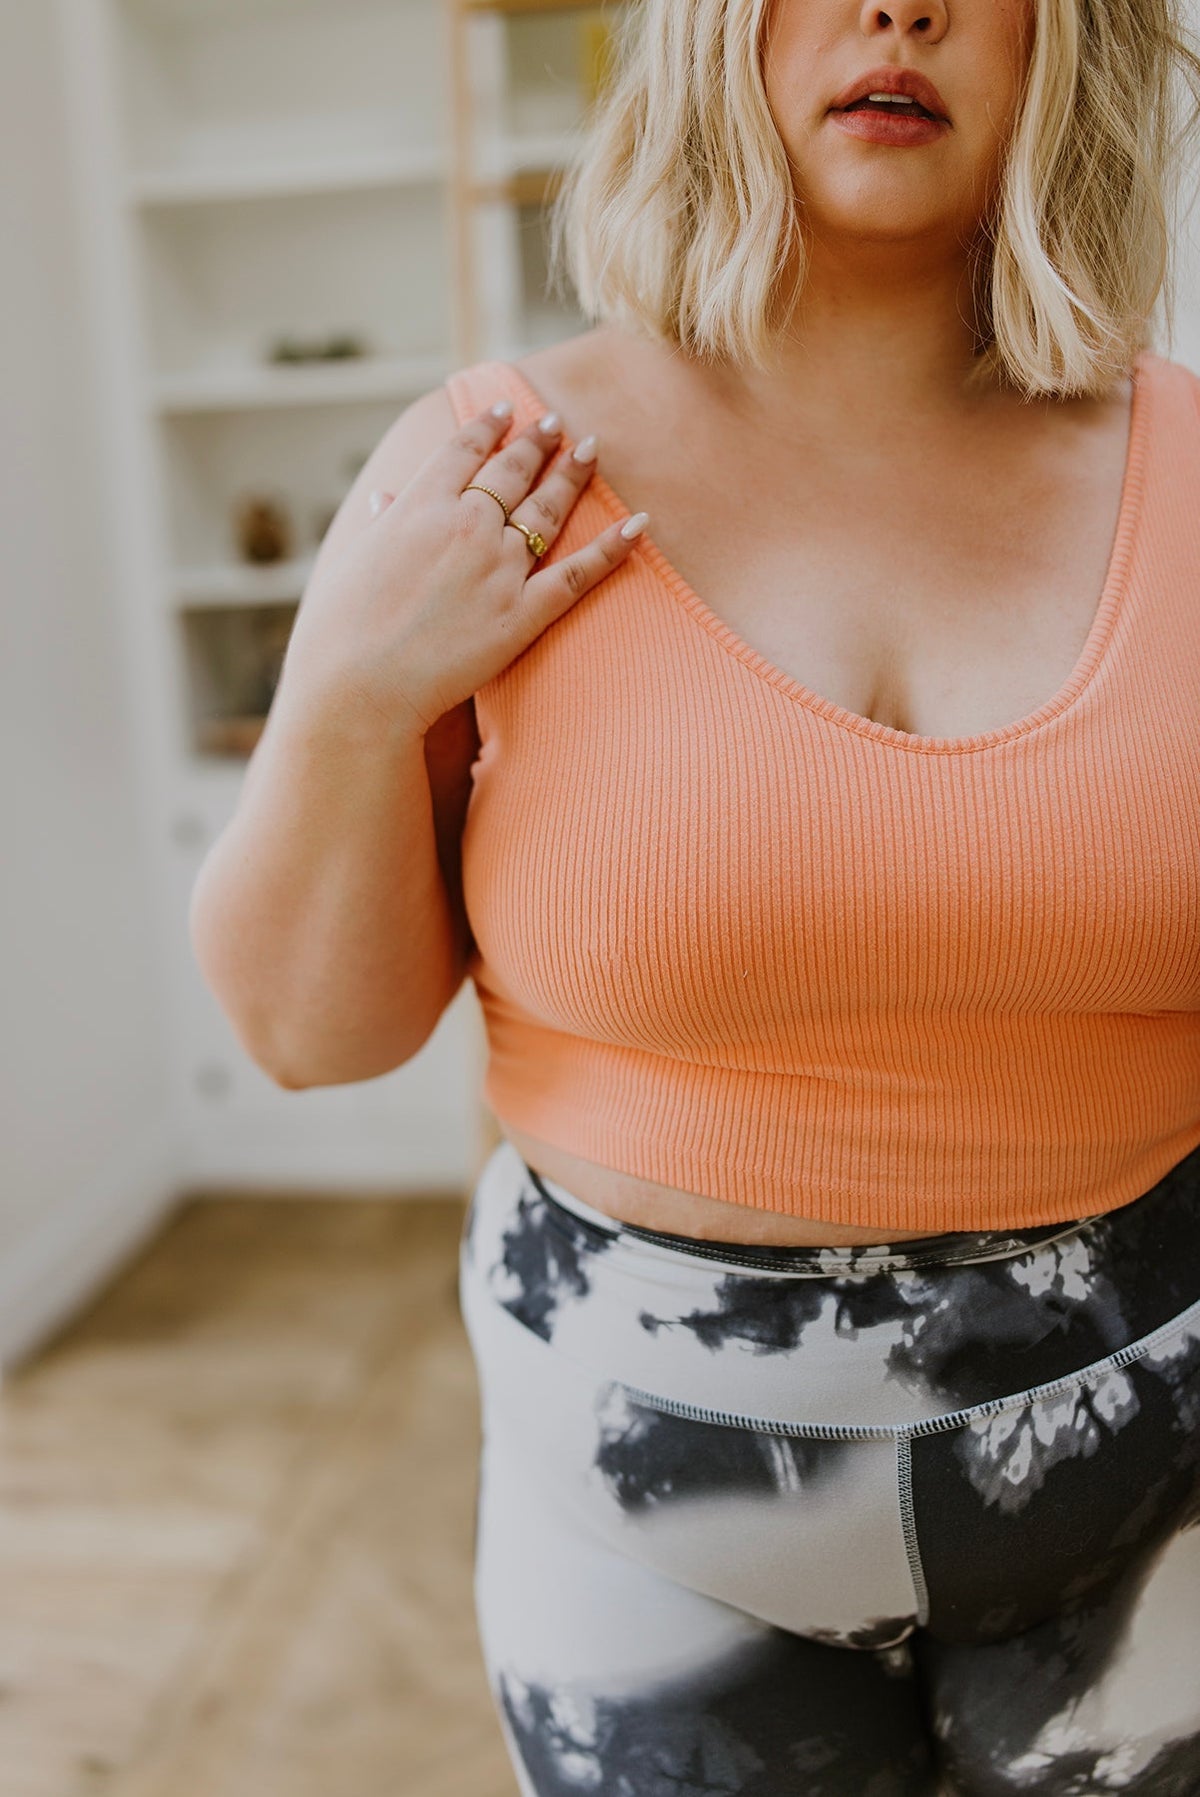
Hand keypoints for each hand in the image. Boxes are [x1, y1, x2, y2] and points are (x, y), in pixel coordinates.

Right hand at [282, 400, 648, 735]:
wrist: (359, 685)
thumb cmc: (341, 629)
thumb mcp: (352, 561)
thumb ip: (379, 525)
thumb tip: (384, 499)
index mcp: (420, 505)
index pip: (463, 451)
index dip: (488, 426)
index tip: (505, 408)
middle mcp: (466, 525)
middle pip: (511, 471)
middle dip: (536, 442)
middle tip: (556, 422)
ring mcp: (499, 567)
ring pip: (547, 511)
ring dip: (572, 475)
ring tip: (589, 450)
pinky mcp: (523, 613)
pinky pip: (579, 574)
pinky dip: (612, 548)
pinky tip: (638, 524)